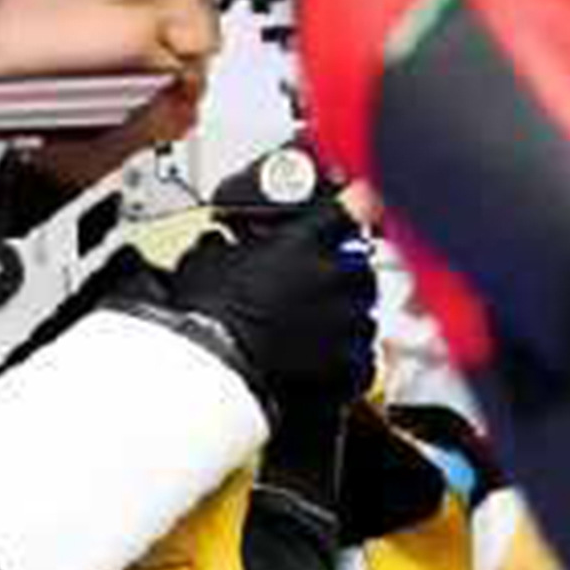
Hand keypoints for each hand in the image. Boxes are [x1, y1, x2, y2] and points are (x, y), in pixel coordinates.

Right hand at [169, 195, 376, 410]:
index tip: (361, 201)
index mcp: (302, 244)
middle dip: (344, 272)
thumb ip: (222, 244)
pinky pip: (363, 359)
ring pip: (365, 314)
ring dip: (346, 316)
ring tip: (315, 326)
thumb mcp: (204, 260)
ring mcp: (345, 324)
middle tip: (318, 281)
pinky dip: (348, 360)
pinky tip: (326, 361)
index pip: (347, 210)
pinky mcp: (348, 367)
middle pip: (361, 266)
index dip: (356, 204)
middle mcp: (332, 279)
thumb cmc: (206, 315)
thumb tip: (217, 242)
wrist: (212, 368)